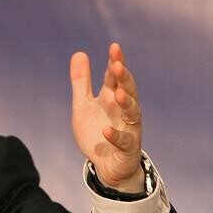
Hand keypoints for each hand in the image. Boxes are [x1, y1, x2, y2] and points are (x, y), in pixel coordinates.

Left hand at [70, 43, 143, 192]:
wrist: (107, 165)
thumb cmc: (97, 130)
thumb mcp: (83, 104)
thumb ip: (81, 82)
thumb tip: (79, 52)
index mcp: (112, 97)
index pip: (115, 76)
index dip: (116, 62)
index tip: (114, 47)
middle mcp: (123, 110)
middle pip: (128, 90)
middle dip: (124, 78)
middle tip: (118, 65)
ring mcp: (129, 128)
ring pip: (133, 112)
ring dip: (127, 103)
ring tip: (118, 94)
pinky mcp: (128, 148)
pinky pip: (125, 141)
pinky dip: (116, 135)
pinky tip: (106, 130)